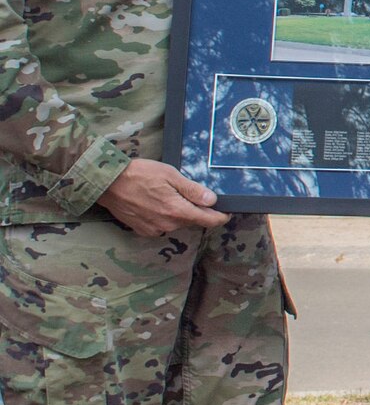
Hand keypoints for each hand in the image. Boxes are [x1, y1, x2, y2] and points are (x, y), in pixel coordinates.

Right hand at [99, 158, 227, 236]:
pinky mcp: (143, 230)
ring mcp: (154, 229)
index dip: (220, 217)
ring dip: (179, 212)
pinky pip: (162, 225)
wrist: (108, 183)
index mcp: (177, 211)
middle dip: (196, 210)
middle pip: (192, 221)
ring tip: (167, 193)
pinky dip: (164, 216)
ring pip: (177, 223)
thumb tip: (212, 200)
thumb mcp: (170, 175)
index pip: (208, 220)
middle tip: (191, 192)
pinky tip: (155, 202)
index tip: (226, 212)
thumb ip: (192, 190)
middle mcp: (167, 225)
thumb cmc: (139, 174)